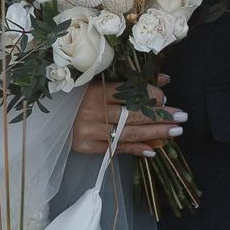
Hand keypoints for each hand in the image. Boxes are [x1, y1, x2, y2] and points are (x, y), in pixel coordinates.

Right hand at [69, 76, 183, 157]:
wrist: (47, 118)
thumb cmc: (76, 97)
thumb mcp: (99, 84)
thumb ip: (131, 83)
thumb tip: (165, 80)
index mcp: (94, 90)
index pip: (129, 92)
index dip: (150, 95)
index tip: (166, 97)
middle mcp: (92, 111)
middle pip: (132, 114)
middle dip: (160, 115)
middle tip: (182, 116)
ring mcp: (89, 131)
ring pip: (128, 133)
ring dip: (154, 133)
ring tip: (176, 131)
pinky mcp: (86, 147)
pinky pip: (117, 148)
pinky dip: (136, 149)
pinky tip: (154, 149)